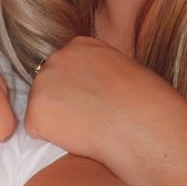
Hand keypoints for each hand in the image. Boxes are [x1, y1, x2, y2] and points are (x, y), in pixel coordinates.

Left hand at [26, 37, 186, 185]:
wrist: (151, 132)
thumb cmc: (151, 108)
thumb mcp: (125, 73)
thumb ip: (97, 73)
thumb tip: (84, 91)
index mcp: (82, 43)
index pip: (64, 69)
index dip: (80, 92)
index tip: (101, 104)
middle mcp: (58, 56)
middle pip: (46, 86)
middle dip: (63, 105)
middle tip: (94, 121)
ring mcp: (44, 83)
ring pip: (40, 109)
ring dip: (58, 124)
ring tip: (90, 130)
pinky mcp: (36, 112)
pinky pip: (36, 132)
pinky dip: (53, 141)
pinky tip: (80, 140)